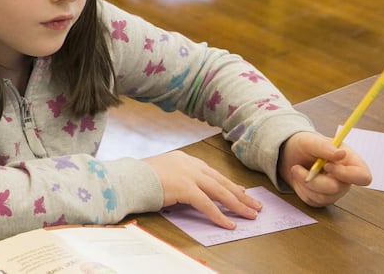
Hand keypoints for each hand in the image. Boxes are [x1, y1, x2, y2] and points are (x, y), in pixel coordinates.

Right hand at [144, 151, 260, 227]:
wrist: (128, 177)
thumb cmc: (139, 177)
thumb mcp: (162, 172)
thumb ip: (177, 178)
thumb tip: (187, 191)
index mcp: (184, 159)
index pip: (212, 172)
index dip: (228, 183)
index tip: (241, 191)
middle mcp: (189, 164)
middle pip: (221, 181)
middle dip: (240, 194)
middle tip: (254, 204)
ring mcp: (188, 175)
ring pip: (220, 191)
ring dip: (238, 204)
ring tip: (251, 214)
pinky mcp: (186, 188)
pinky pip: (208, 205)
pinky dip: (220, 216)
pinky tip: (229, 224)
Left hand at [277, 131, 369, 207]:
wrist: (290, 155)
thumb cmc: (305, 145)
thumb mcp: (310, 141)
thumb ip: (324, 146)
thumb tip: (341, 153)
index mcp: (351, 162)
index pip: (363, 177)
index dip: (347, 174)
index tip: (326, 165)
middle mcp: (346, 179)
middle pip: (337, 189)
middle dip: (314, 179)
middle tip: (296, 167)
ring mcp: (335, 191)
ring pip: (323, 197)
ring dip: (304, 183)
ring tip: (296, 168)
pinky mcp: (322, 199)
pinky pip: (313, 200)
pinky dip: (301, 189)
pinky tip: (299, 178)